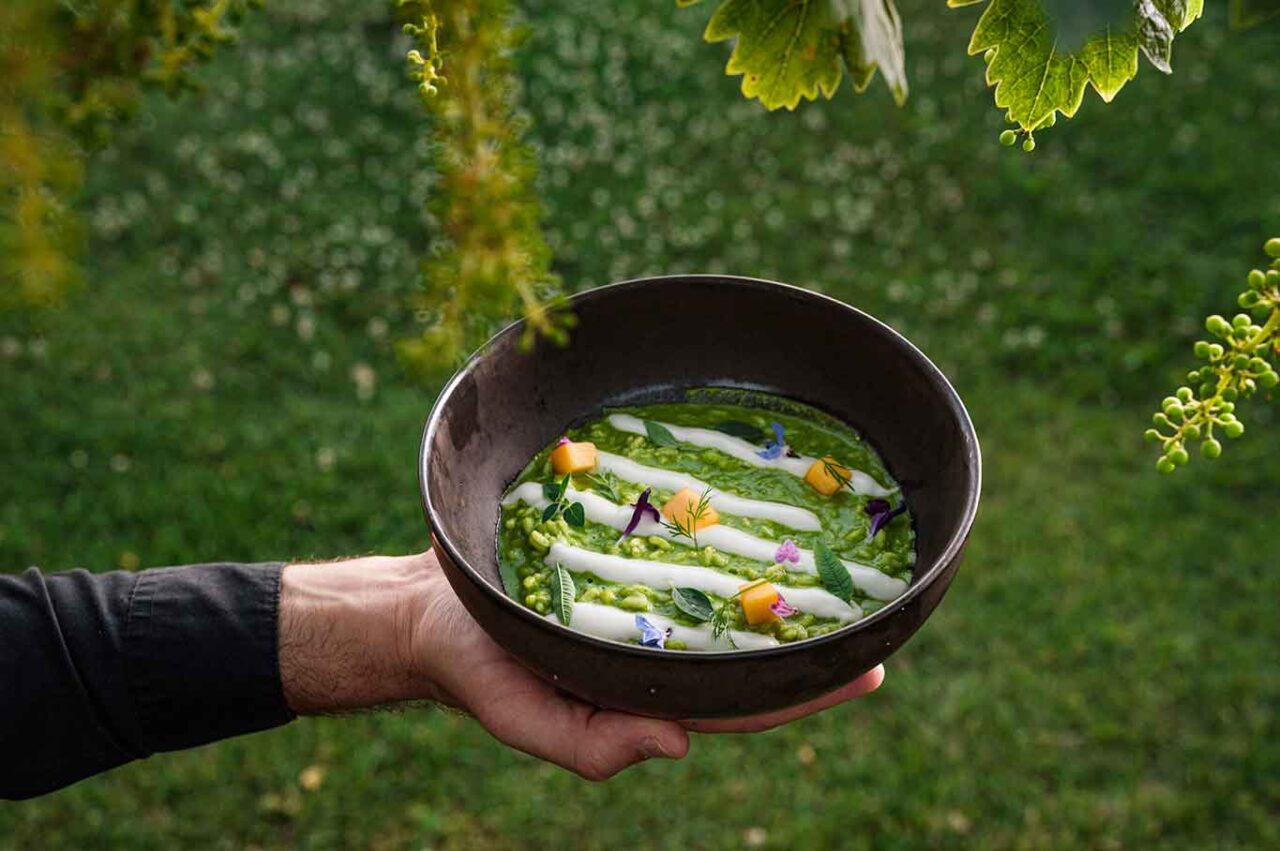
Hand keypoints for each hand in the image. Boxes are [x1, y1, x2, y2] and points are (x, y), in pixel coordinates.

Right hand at [279, 551, 884, 780]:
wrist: (429, 608)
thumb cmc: (474, 669)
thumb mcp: (524, 720)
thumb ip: (595, 747)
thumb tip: (681, 745)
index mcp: (646, 695)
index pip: (744, 700)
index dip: (808, 690)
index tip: (871, 670)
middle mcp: (658, 649)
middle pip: (750, 648)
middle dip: (814, 635)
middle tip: (882, 605)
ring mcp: (646, 604)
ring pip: (725, 597)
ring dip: (778, 585)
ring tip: (839, 560)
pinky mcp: (625, 561)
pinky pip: (685, 552)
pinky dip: (724, 540)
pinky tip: (757, 516)